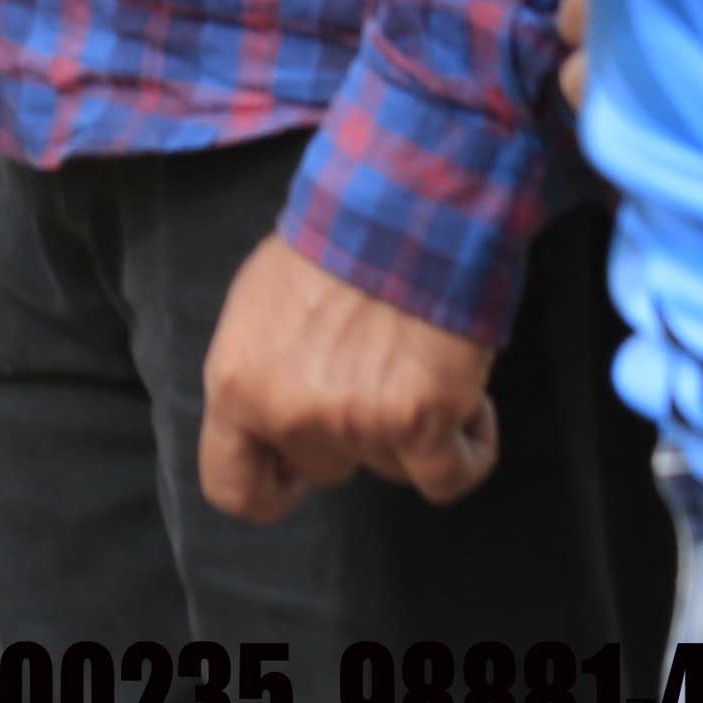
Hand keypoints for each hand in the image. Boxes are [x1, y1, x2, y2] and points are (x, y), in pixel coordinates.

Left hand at [199, 230, 497, 519]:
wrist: (396, 214)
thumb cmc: (328, 248)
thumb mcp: (257, 307)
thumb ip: (260, 370)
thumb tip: (273, 415)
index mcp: (235, 386)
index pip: (233, 486)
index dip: (271, 488)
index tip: (294, 476)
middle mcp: (288, 415)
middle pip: (326, 469)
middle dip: (351, 432)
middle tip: (373, 372)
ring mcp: (354, 424)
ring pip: (390, 469)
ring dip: (412, 430)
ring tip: (416, 363)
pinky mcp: (419, 425)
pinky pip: (449, 478)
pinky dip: (468, 448)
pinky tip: (468, 402)